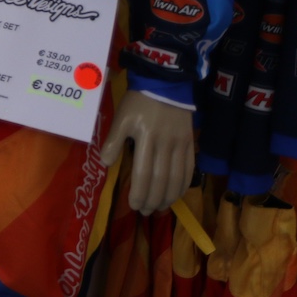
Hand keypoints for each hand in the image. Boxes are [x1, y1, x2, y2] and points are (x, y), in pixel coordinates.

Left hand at [98, 91, 193, 214]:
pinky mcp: (190, 143)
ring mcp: (180, 145)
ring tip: (159, 208)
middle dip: (153, 200)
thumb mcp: (121, 118)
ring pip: (177, 178)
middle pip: (161, 180)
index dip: (139, 193)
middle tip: (146, 212)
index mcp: (145, 139)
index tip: (133, 206)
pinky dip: (183, 185)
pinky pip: (189, 169)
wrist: (164, 83)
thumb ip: (113, 141)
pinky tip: (176, 194)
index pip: (143, 174)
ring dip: (168, 197)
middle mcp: (165, 145)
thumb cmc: (138, 102)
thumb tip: (105, 164)